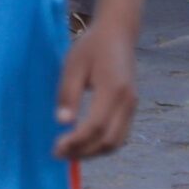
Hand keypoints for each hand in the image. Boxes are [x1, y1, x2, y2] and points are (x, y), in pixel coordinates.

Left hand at [53, 22, 138, 160]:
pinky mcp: (131, 108)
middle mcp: (127, 102)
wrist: (118, 34)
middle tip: (58, 154)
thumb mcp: (73, 65)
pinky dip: (101, 145)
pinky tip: (83, 143)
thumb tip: (62, 122)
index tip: (56, 147)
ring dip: (93, 152)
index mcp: (113, 90)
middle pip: (109, 141)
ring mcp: (132, 106)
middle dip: (84, 152)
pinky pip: (119, 135)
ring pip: (117, 142)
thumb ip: (68, 93)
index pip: (96, 126)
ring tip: (69, 152)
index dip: (76, 142)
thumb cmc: (91, 47)